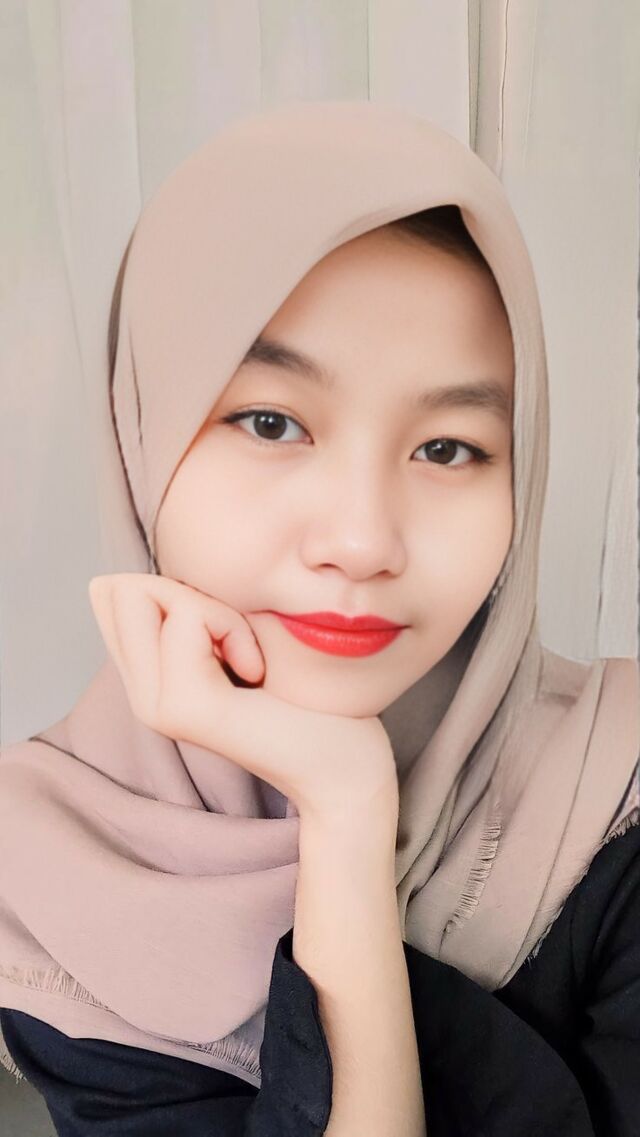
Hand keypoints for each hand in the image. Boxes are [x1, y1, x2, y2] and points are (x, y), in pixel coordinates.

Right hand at [88, 573, 398, 821]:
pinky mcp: (185, 707)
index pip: (111, 592)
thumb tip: (131, 579)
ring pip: (147, 596)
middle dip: (185, 592)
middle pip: (121, 589)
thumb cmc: (305, 694)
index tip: (223, 631)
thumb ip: (187, 613)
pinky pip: (187, 619)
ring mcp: (157, 706)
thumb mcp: (233, 636)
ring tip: (248, 659)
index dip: (169, 589)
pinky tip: (256, 672)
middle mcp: (142, 697)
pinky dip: (231, 628)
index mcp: (147, 680)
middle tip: (236, 641)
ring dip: (211, 610)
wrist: (343, 765)